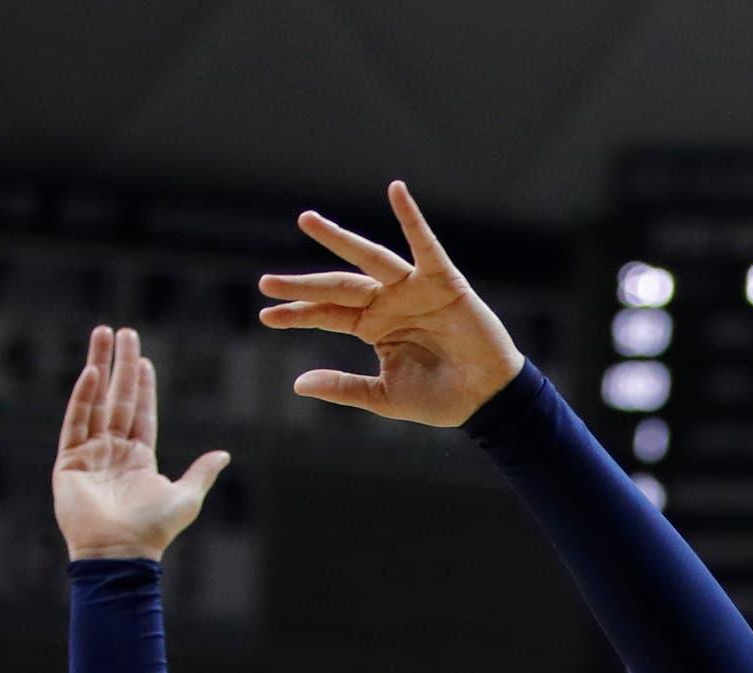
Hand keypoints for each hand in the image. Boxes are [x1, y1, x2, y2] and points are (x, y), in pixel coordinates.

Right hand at [51, 327, 229, 560]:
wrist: (121, 552)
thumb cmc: (153, 530)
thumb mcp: (186, 497)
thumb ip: (201, 473)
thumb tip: (223, 454)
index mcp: (139, 458)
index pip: (141, 412)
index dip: (142, 386)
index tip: (144, 358)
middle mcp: (113, 451)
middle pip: (117, 398)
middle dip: (119, 365)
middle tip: (121, 332)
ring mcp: (89, 453)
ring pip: (95, 402)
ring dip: (99, 368)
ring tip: (102, 336)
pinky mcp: (69, 460)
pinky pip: (76, 422)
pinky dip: (82, 398)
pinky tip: (91, 374)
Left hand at [258, 181, 523, 426]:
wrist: (487, 401)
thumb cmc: (442, 399)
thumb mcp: (385, 396)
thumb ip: (344, 387)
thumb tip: (297, 384)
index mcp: (374, 327)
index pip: (327, 313)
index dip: (297, 313)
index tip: (265, 314)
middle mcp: (389, 303)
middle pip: (338, 286)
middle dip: (304, 283)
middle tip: (266, 282)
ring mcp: (414, 289)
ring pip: (369, 259)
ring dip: (338, 240)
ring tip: (306, 221)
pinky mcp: (443, 281)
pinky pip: (426, 246)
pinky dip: (412, 217)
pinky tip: (396, 190)